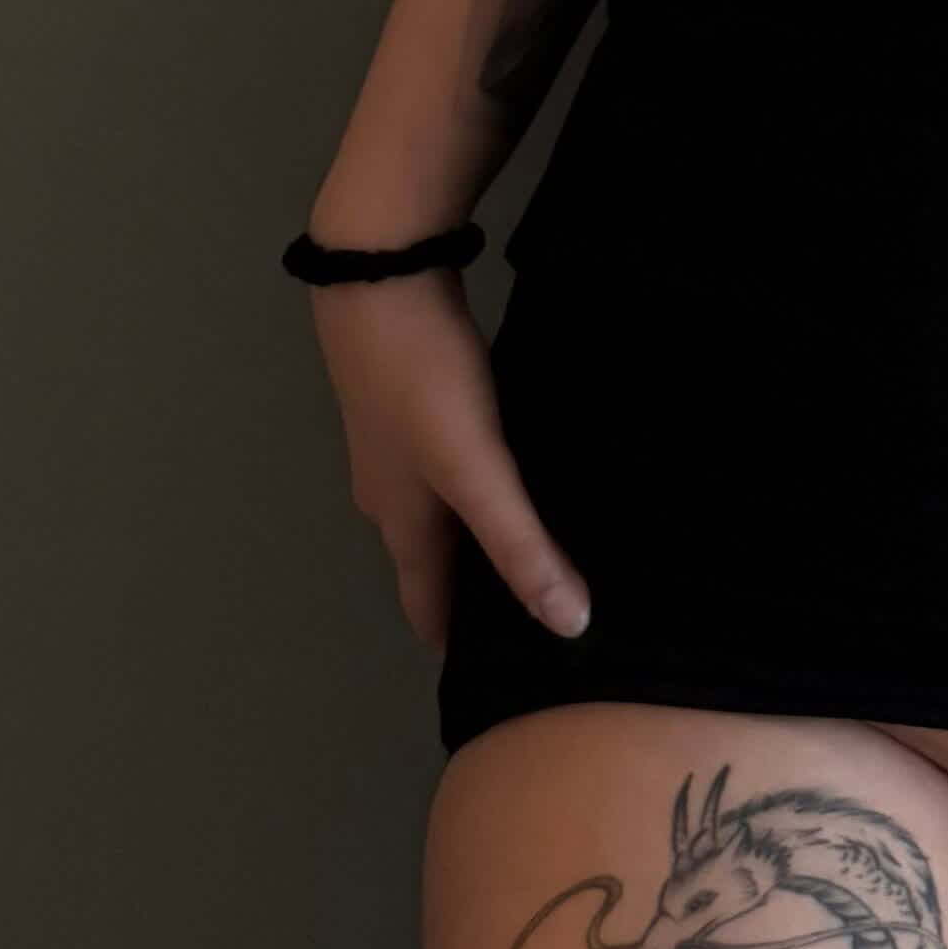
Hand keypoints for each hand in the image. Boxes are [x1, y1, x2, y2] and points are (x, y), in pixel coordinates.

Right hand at [311, 267, 590, 655]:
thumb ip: (519, 545)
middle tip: (548, 607)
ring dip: (481, 533)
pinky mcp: (412, 397)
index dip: (466, 647)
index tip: (514, 676)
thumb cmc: (421, 380)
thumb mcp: (475, 467)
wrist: (377, 272)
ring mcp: (395, 444)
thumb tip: (570, 629)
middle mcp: (391, 495)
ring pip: (441, 510)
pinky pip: (451, 461)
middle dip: (480, 592)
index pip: (428, 610)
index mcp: (403, 524)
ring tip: (547, 541)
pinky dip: (482, 480)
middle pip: (435, 563)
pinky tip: (522, 464)